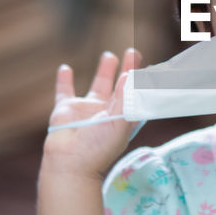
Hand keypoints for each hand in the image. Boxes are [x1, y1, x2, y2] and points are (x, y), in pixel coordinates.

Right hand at [41, 48, 143, 178]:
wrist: (70, 162)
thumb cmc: (98, 148)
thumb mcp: (118, 123)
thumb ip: (124, 98)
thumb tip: (130, 75)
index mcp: (122, 118)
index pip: (136, 95)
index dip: (143, 82)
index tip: (151, 67)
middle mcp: (106, 112)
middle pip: (119, 86)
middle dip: (127, 69)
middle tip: (134, 52)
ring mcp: (86, 110)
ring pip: (97, 85)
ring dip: (104, 71)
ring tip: (109, 56)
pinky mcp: (66, 109)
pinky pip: (64, 91)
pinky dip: (64, 80)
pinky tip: (66, 68)